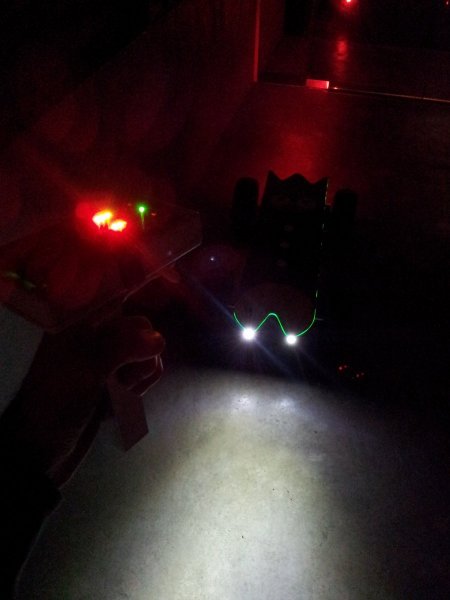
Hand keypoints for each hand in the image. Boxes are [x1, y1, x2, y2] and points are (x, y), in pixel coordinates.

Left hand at [0, 316, 163, 485]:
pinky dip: (136, 391)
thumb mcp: (87, 371)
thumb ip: (124, 349)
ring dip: (139, 376)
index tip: (166, 299)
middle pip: (140, 329)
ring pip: (145, 355)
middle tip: (122, 374)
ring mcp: (106, 362)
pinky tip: (118, 405)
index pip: (118, 299)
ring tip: (117, 393)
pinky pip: (142, 377)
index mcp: (80, 324)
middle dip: (141, 353)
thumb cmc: (55, 403)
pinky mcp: (115, 385)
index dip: (141, 299)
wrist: (39, 452)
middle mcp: (95, 338)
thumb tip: (159, 339)